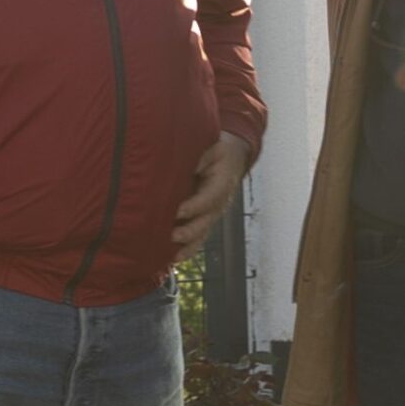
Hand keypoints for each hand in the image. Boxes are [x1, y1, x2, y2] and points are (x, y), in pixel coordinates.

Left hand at [173, 132, 252, 258]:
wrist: (231, 158)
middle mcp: (219, 203)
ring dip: (189, 245)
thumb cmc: (218, 150)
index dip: (195, 205)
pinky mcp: (204, 219)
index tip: (179, 211)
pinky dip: (187, 249)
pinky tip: (173, 259)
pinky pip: (198, 237)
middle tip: (173, 235)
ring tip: (173, 256)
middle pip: (207, 220)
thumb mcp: (212, 146)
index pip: (210, 197)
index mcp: (222, 183)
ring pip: (202, 233)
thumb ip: (200, 155)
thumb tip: (182, 164)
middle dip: (190, 230)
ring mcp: (212, 214)